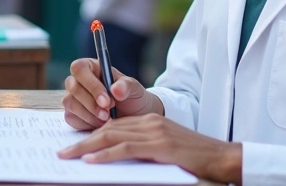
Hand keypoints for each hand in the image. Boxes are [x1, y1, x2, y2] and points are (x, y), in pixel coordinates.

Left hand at [58, 114, 242, 183]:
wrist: (223, 157)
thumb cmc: (195, 159)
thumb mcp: (165, 151)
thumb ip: (144, 151)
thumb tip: (116, 162)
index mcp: (150, 122)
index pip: (113, 126)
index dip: (90, 136)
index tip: (73, 147)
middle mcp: (150, 122)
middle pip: (107, 129)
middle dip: (82, 141)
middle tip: (62, 152)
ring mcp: (155, 132)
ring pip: (112, 136)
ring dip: (86, 147)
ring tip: (68, 156)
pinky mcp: (160, 145)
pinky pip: (126, 148)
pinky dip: (106, 154)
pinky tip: (91, 160)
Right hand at [62, 58, 161, 130]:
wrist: (132, 118)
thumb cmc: (132, 98)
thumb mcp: (134, 90)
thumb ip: (126, 86)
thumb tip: (115, 89)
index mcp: (91, 67)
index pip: (80, 68)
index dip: (91, 84)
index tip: (106, 101)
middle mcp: (79, 80)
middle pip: (72, 86)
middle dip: (91, 103)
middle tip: (108, 113)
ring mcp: (73, 97)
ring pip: (70, 102)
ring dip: (89, 114)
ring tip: (108, 119)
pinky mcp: (71, 113)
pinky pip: (71, 117)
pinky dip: (86, 123)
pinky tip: (100, 124)